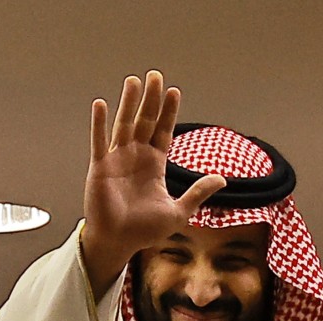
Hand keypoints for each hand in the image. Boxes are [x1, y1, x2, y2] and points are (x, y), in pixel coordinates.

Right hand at [81, 71, 224, 298]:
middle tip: (156, 75)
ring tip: (134, 81)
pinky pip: (99, 142)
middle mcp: (136, 158)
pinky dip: (100, 123)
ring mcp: (117, 160)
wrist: (119, 243)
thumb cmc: (145, 231)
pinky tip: (102, 104)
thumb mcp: (179, 211)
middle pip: (145, 121)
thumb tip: (223, 179)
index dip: (169, 112)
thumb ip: (198, 193)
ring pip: (124, 125)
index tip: (174, 92)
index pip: (164, 132)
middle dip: (151, 99)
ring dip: (129, 103)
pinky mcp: (100, 168)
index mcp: (154, 166)